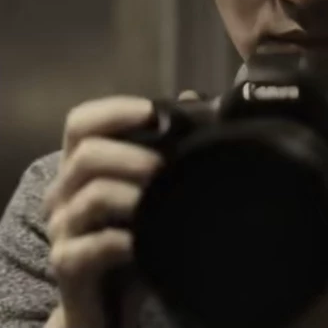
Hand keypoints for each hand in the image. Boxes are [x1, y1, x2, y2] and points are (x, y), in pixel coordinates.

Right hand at [43, 96, 162, 327]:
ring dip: (133, 195)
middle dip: (132, 155)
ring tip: (163, 202)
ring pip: (91, 196)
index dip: (114, 111)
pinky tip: (143, 241)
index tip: (152, 112)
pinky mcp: (68, 264)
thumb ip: (168, 141)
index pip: (81, 122)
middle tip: (165, 166)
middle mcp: (65, 190)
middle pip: (86, 154)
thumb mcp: (151, 184)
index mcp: (83, 163)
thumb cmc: (133, 230)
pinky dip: (121, 241)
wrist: (112, 297)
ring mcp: (63, 228)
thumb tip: (195, 100)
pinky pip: (89, 248)